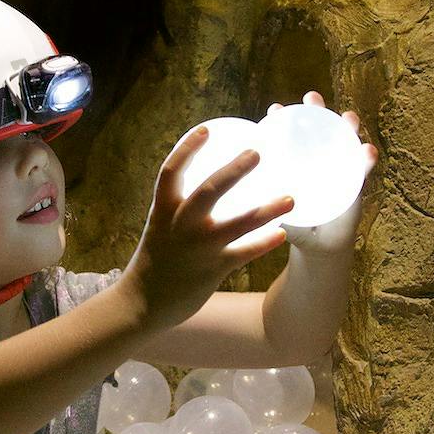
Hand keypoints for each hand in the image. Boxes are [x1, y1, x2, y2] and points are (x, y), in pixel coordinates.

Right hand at [122, 124, 297, 332]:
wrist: (141, 304)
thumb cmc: (156, 261)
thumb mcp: (161, 228)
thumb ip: (179, 210)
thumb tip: (206, 190)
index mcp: (163, 211)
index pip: (171, 172)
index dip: (187, 149)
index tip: (206, 129)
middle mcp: (180, 226)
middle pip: (208, 191)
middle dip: (234, 171)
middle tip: (258, 152)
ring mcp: (198, 249)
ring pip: (236, 224)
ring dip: (266, 210)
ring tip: (291, 198)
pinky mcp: (212, 271)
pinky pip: (244, 254)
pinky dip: (263, 243)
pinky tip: (283, 234)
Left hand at [270, 91, 377, 253]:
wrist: (320, 247)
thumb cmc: (296, 227)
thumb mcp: (278, 212)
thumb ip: (267, 205)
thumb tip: (247, 197)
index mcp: (299, 162)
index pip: (291, 135)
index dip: (284, 119)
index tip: (275, 108)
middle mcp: (319, 160)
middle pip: (319, 129)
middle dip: (317, 109)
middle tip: (311, 97)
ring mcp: (340, 168)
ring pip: (345, 142)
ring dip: (349, 127)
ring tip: (349, 117)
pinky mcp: (357, 183)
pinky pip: (363, 168)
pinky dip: (367, 158)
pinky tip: (367, 151)